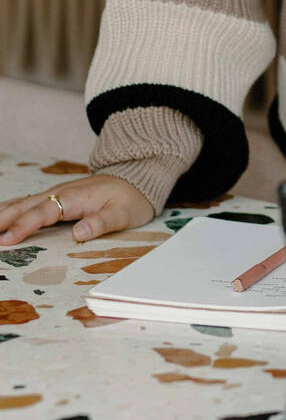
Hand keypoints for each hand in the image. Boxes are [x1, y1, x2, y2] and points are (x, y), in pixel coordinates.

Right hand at [0, 175, 154, 245]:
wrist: (138, 178)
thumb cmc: (131, 198)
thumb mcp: (124, 214)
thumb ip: (101, 223)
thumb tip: (78, 232)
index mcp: (75, 198)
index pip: (44, 212)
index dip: (24, 226)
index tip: (8, 240)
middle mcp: (62, 193)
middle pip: (26, 205)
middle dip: (3, 219)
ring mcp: (59, 194)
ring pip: (25, 203)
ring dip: (4, 213)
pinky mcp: (59, 197)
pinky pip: (31, 203)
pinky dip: (13, 210)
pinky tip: (2, 217)